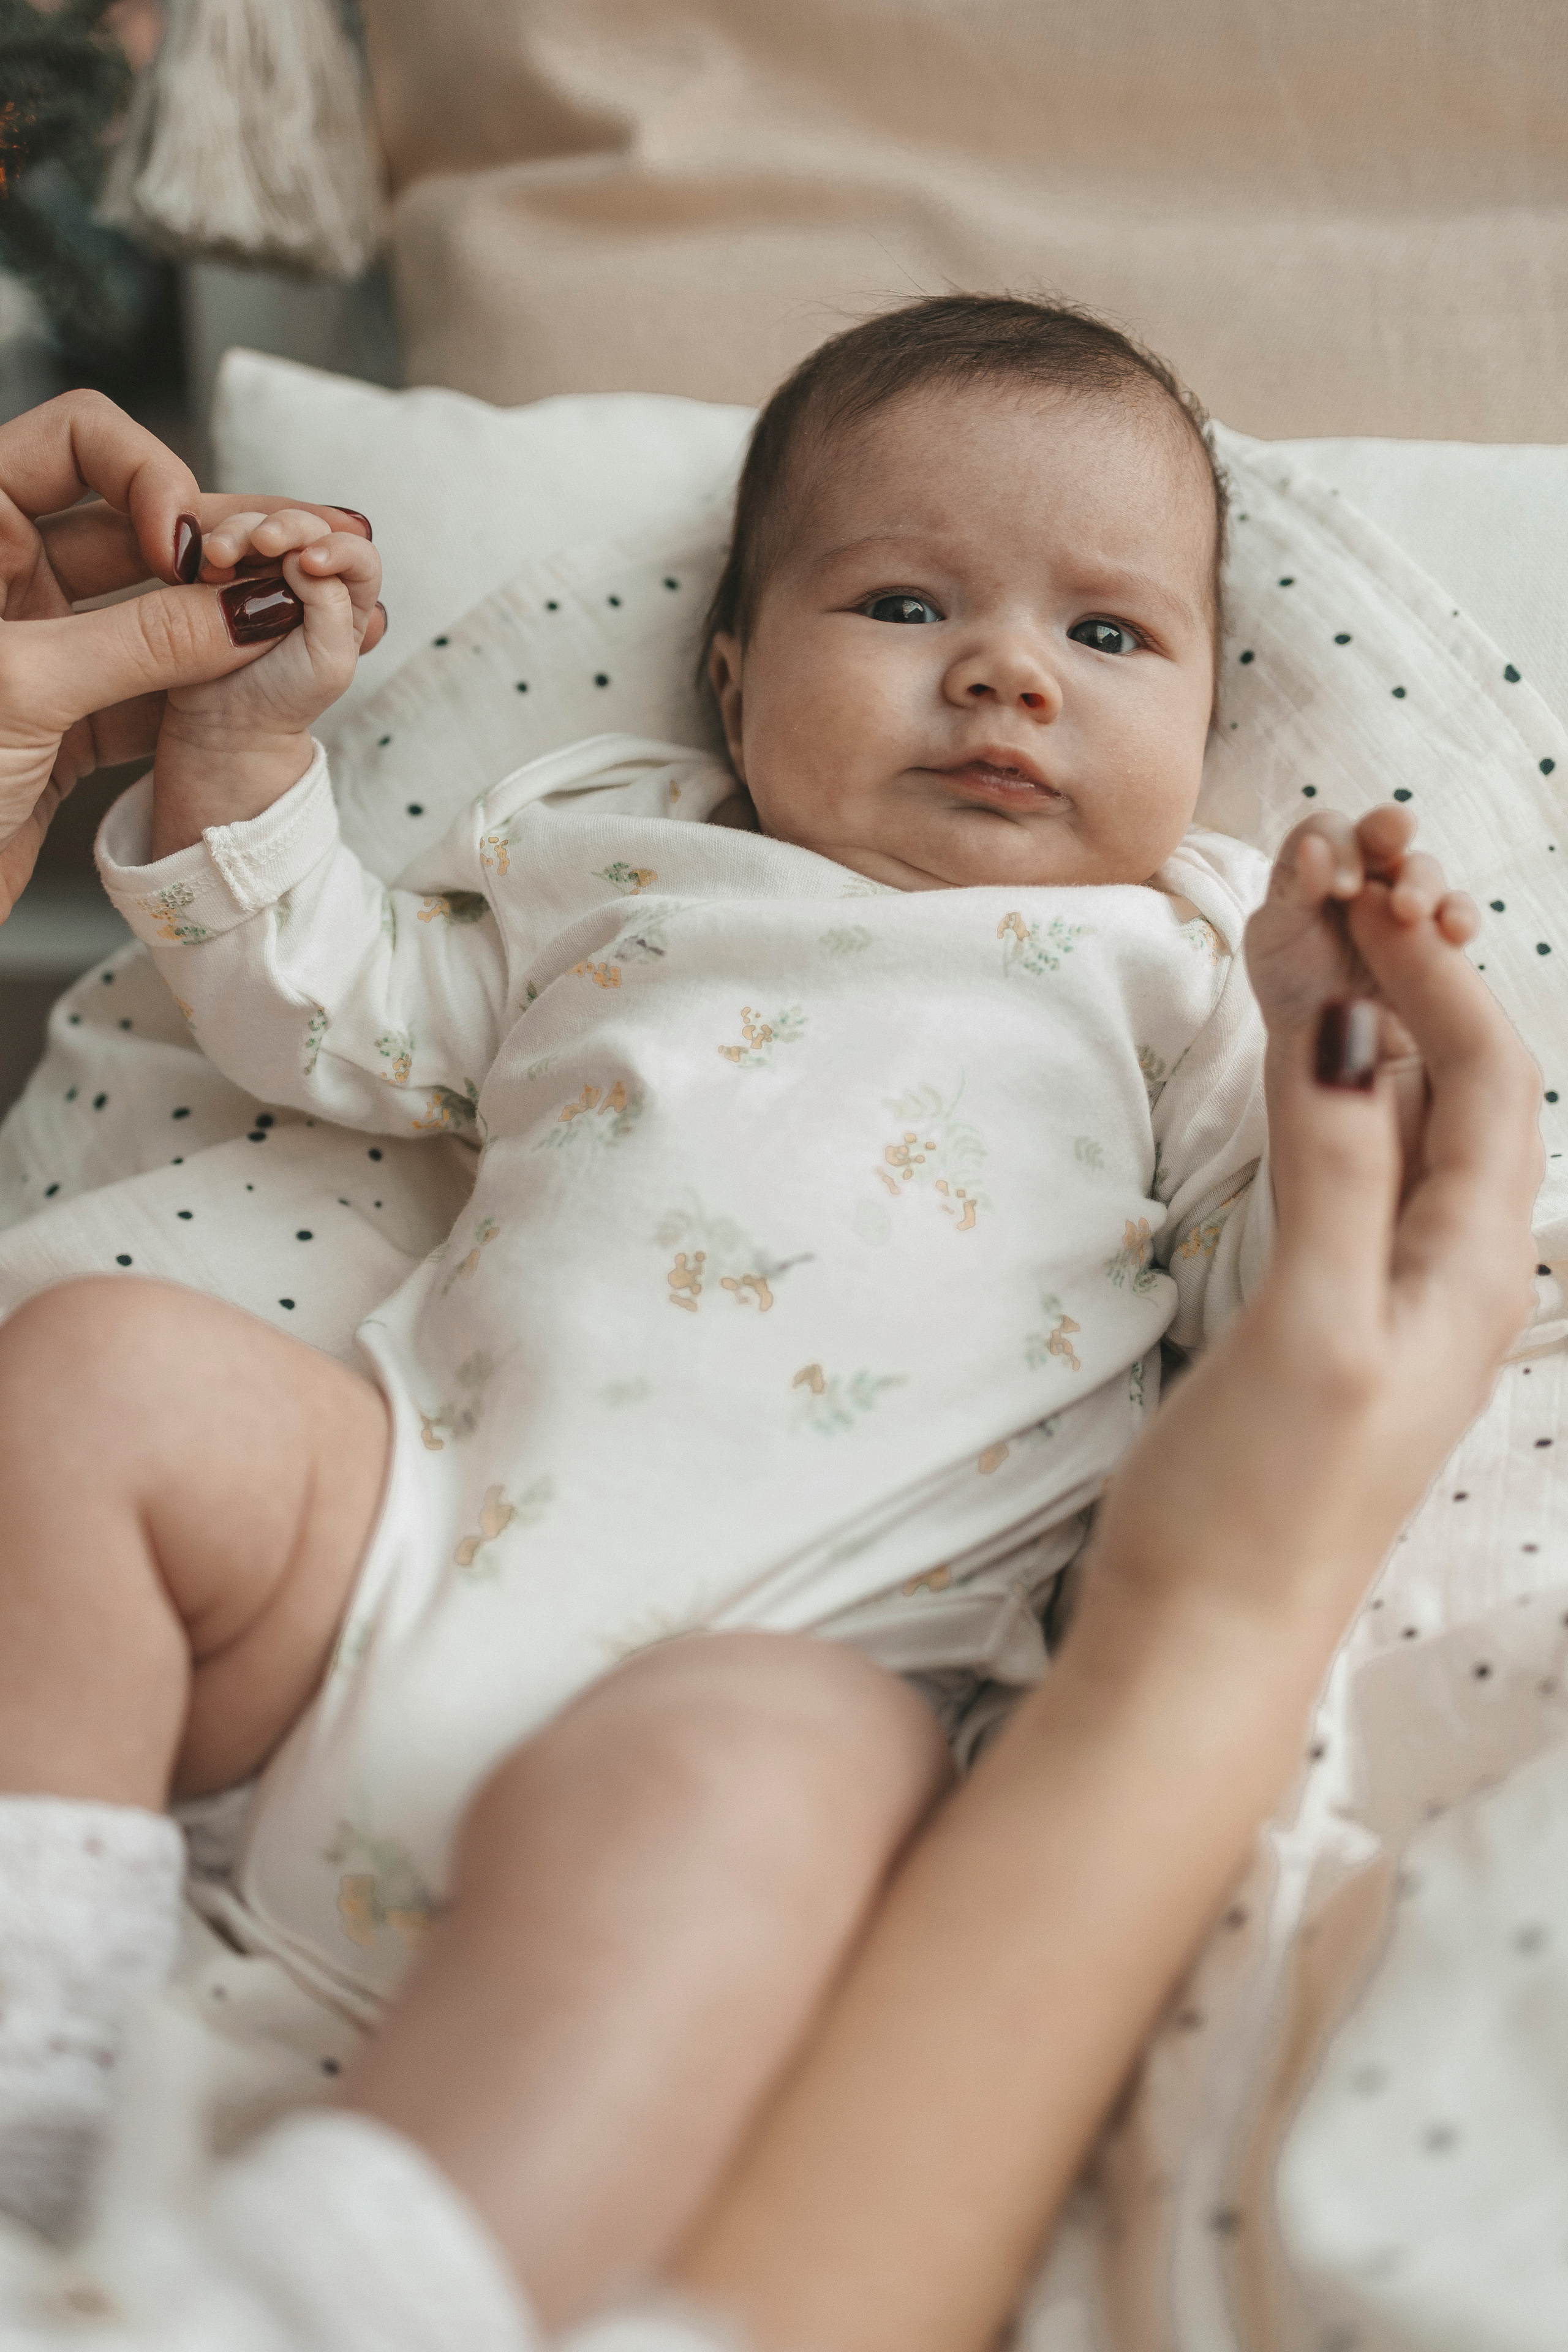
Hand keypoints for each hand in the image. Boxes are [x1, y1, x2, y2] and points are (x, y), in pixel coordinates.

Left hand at [0, 390, 383, 920]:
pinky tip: (254, 692)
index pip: (77, 441)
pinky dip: (202, 694)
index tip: (187, 549)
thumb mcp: (20, 689)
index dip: (147, 476)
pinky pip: (149, 691)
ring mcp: (33, 648)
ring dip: (222, 622)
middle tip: (296, 565)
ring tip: (297, 626)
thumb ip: (144, 642)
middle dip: (217, 545)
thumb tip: (250, 607)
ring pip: (151, 613)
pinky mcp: (59, 725)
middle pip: (133, 525)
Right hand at [148, 511, 383, 858]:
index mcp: (348, 600)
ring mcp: (262, 570)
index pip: (357, 555)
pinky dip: (211, 543)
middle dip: (285, 526)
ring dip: (240, 531)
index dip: (338, 547)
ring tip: (219, 558)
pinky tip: (204, 563)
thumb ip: (332, 607)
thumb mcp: (330, 663)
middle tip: (263, 543)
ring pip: (259, 527)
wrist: (227, 725)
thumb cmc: (285, 701)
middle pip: (307, 528)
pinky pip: (218, 541)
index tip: (310, 562)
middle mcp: (309, 578)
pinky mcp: (220, 572)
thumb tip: (306, 556)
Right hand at [1101, 864, 1539, 1646]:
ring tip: (1295, 882)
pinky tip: (1275, 1005)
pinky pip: (1319, 1144)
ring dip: (1340, 989)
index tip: (1363, 886)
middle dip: (1396, 948)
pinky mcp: (1304, 1286)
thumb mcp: (1313, 1334)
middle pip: (1439, 1064)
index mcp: (1472, 1267)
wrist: (1198, 1634)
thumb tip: (1344, 1024)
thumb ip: (1338, 1178)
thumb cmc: (1265, 1505)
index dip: (1434, 970)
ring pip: (1371, 1094)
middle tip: (1339, 840)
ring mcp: (1370, 1267)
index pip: (1484, 1075)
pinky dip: (1296, 1063)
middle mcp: (1439, 1255)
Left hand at [1245, 804, 1478, 1181]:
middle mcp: (1365, 871)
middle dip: (1389, 838)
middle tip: (1387, 853)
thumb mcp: (1273, 937)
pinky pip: (1457, 914)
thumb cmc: (1287, 979)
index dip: (1338, 847)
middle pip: (1384, 834)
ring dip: (1422, 885)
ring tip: (1411, 911)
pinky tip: (1455, 933)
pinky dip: (1460, 917)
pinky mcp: (1436, 935)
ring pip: (1423, 871)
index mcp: (1318, 862)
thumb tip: (1313, 846)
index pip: (1331, 830)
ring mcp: (1402, 900)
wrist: (1317, 1038)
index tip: (1339, 890)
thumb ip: (1291, 891)